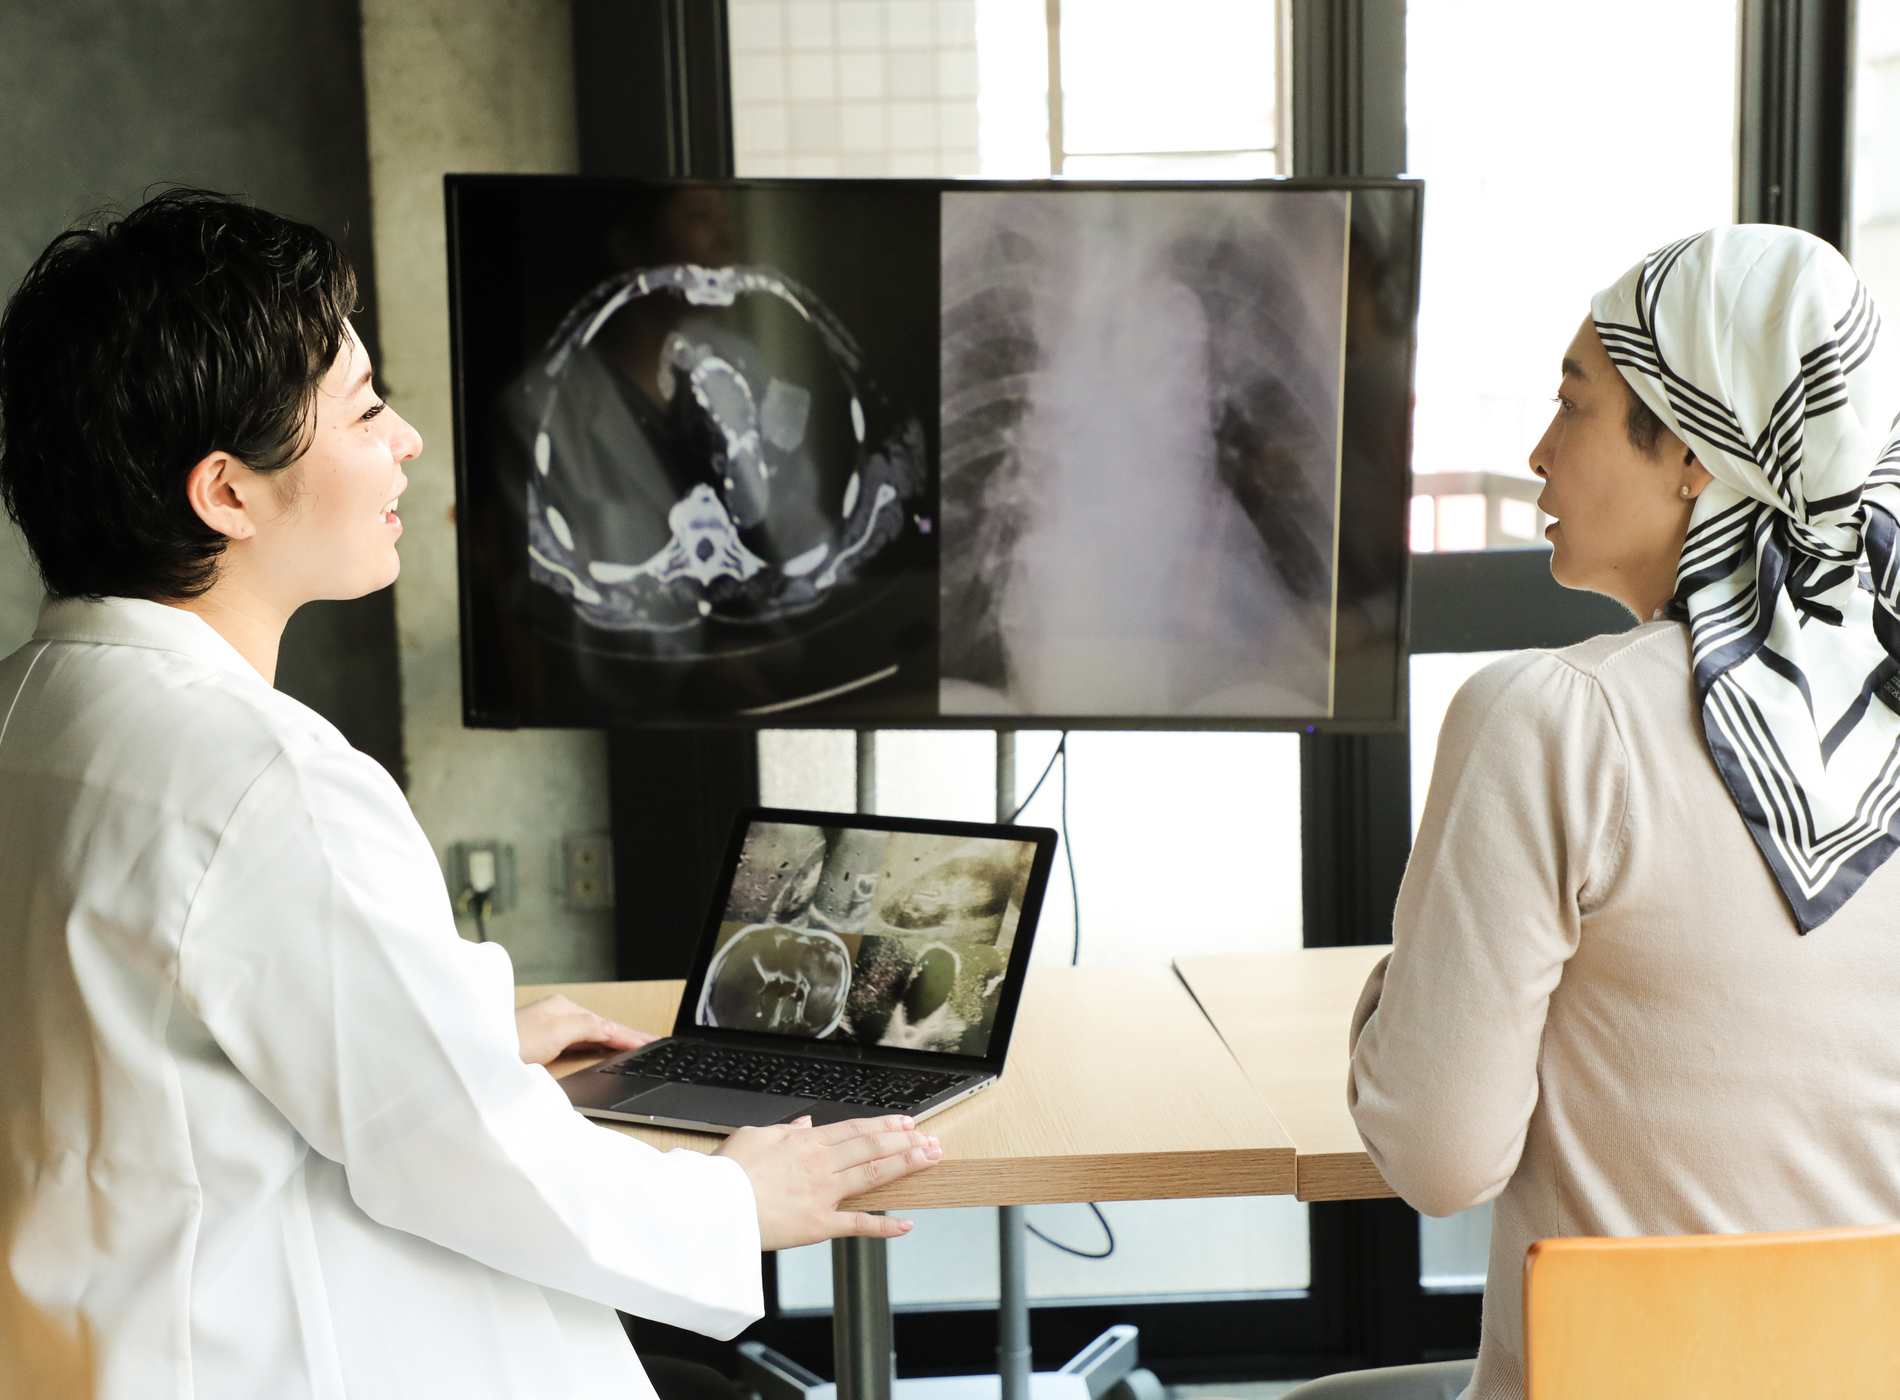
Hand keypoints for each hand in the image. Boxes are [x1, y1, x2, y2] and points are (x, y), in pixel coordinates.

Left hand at [514, 993, 654, 1066]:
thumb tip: (611, 1029)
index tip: (651, 1042)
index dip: (629, 1034)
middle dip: (624, 1034)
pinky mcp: (539, 1043)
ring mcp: (547, 1027)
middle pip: (599, 1025)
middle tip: (650, 1043)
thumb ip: (588, 1028)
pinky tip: (599, 1050)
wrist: (477, 1056)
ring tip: (633, 1046)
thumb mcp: (558, 1032)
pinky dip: (594, 1044)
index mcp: (563, 1007)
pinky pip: (577, 1041)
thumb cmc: (512, 1042)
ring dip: (610, 1039)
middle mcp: (556, 1013)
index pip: (605, 1024)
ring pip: (588, 1033)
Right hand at [714, 1114, 942, 1249]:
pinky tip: (906, 1225)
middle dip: (906, 1142)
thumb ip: (784, 1131)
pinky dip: (884, 1226)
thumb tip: (804, 1125)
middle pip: (873, 1147)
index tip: (906, 1123)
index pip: (856, 1129)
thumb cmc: (727, 1171)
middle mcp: (821, 1163)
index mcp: (806, 1142)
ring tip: (930, 1159)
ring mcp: (824, 1194)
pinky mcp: (820, 1225)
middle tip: (930, 1139)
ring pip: (874, 1175)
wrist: (715, 1205)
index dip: (885, 1125)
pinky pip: (858, 1225)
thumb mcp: (754, 1136)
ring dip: (906, 1165)